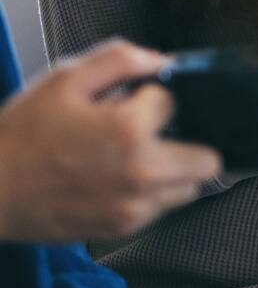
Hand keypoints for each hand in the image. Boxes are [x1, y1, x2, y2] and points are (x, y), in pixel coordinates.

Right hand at [0, 41, 221, 242]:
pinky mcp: (123, 227)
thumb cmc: (20, 135)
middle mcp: (142, 172)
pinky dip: (151, 194)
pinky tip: (118, 180)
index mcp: (130, 130)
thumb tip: (161, 60)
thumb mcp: (64, 79)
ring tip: (136, 158)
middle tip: (155, 135)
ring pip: (190, 188)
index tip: (129, 103)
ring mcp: (135, 205)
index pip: (173, 103)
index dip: (151, 98)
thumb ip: (119, 60)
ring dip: (174, 171)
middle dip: (188, 141)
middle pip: (207, 159)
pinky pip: (161, 209)